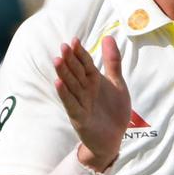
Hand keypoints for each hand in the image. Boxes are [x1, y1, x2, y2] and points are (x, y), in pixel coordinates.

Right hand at [53, 37, 129, 170]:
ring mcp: (81, 104)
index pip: (85, 64)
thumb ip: (112, 61)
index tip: (74, 40)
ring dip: (64, 74)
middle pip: (76, 73)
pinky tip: (58, 84)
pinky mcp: (80, 118)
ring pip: (71, 87)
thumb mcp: (116, 82)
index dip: (81, 53)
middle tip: (63, 46)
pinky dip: (65, 95)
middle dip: (70, 60)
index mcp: (93, 81)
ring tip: (57, 60)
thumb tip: (109, 37)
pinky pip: (72, 105)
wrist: (114, 138)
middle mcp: (85, 91)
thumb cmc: (113, 109)